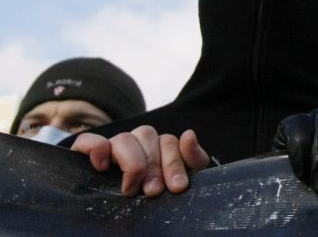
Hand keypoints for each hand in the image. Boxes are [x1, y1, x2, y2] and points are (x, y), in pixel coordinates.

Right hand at [72, 126, 209, 197]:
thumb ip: (192, 159)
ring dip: (132, 163)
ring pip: (124, 138)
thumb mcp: (177, 180)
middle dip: (155, 166)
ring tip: (131, 189)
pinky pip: (88, 140)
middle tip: (154, 192)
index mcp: (157, 147)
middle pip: (148, 135)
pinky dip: (97, 149)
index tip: (177, 187)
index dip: (175, 162)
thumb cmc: (151, 197)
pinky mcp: (84, 154)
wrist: (110, 225)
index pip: (169, 141)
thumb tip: (188, 134)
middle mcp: (134, 143)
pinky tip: (103, 167)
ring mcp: (110, 147)